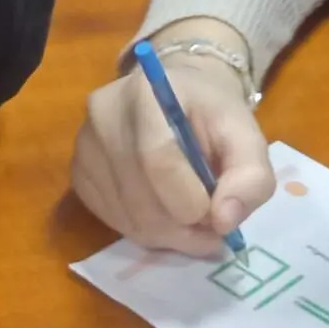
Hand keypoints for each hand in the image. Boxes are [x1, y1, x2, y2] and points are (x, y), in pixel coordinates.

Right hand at [72, 35, 275, 255]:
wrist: (175, 96)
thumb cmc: (211, 114)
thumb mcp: (246, 135)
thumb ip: (250, 176)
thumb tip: (224, 222)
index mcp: (146, 93)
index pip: (158, 161)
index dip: (191, 201)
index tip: (218, 216)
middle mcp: (103, 116)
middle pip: (140, 198)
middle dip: (183, 227)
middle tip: (210, 228)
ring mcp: (84, 146)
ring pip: (127, 218)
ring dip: (167, 234)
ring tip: (190, 218)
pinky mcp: (78, 174)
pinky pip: (112, 221)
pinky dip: (145, 229)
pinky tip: (163, 211)